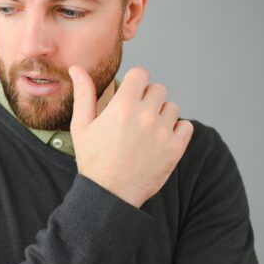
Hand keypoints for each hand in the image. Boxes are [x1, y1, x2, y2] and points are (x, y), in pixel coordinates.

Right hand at [69, 66, 192, 207]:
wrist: (109, 195)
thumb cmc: (93, 161)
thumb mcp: (82, 126)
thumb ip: (83, 94)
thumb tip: (77, 69)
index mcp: (122, 106)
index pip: (141, 74)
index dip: (135, 83)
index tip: (130, 94)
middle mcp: (145, 115)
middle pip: (158, 89)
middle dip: (148, 98)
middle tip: (136, 116)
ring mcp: (163, 132)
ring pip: (172, 107)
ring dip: (162, 114)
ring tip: (147, 131)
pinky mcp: (175, 148)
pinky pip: (186, 126)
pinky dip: (176, 131)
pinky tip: (160, 140)